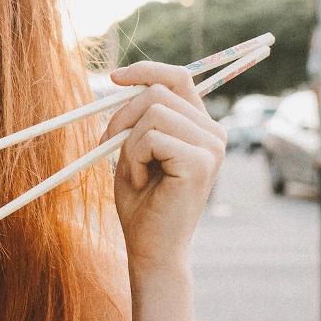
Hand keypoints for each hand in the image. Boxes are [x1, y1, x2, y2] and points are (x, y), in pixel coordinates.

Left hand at [102, 62, 226, 275]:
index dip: (145, 70)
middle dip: (121, 116)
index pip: (178, 77)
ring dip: (128, 143)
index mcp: (200, 127)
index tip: (113, 77)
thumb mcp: (133, 152)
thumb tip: (124, 82)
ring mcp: (211, 146)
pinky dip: (134, 159)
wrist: (151, 250)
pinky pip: (151, 137)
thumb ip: (137, 119)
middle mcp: (213, 132)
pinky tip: (142, 183)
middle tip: (107, 146)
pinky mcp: (200, 162)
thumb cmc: (141, 205)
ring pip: (153, 113)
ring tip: (135, 173)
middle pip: (158, 92)